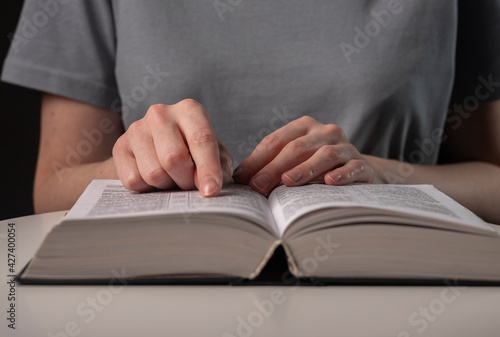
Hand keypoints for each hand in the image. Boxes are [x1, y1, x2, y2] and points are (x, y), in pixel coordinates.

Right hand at [113, 99, 232, 196]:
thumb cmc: (194, 153)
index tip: (211, 191)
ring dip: (167, 186)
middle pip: (174, 158)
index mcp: (190, 110)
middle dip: (186, 181)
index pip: (201, 140)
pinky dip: (147, 189)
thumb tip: (209, 188)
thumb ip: (220, 168)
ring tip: (172, 178)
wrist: (156, 150)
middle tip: (189, 184)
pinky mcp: (120, 146)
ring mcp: (137, 128)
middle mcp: (161, 113)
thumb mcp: (215, 155)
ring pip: (153, 173)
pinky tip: (153, 179)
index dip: (208, 169)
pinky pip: (134, 180)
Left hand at [233, 116, 381, 193]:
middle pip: (297, 148)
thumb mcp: (294, 161)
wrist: (360, 171)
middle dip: (275, 167)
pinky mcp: (362, 164)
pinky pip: (352, 167)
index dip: (258, 159)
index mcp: (304, 127)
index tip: (243, 178)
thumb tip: (241, 179)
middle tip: (258, 186)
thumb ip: (270, 165)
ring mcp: (345, 147)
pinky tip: (329, 182)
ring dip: (305, 169)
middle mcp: (325, 132)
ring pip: (324, 155)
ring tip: (288, 182)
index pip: (277, 141)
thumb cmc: (317, 167)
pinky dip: (341, 174)